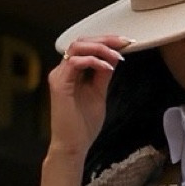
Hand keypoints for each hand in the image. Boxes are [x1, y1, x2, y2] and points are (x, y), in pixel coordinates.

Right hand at [47, 35, 129, 159]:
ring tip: (117, 55)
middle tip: (124, 42)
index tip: (126, 42)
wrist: (73, 146)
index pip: (87, 47)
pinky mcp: (59, 84)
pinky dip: (92, 60)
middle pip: (82, 41)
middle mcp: (63, 71)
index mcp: (71, 72)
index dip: (106, 41)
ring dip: (100, 47)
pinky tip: (106, 67)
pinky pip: (75, 62)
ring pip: (77, 47)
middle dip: (105, 39)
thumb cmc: (83, 125)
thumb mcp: (99, 93)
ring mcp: (59, 76)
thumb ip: (103, 74)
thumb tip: (113, 57)